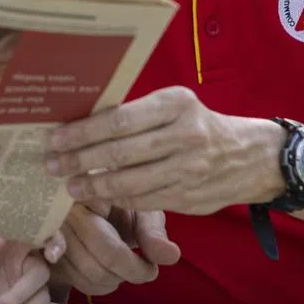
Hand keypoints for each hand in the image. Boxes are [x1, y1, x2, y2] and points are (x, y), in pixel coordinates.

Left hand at [0, 233, 51, 303]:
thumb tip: (3, 232)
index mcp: (5, 238)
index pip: (33, 225)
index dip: (47, 226)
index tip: (48, 233)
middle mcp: (20, 254)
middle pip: (47, 249)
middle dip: (54, 251)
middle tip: (52, 257)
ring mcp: (24, 277)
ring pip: (41, 283)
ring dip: (20, 300)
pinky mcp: (25, 299)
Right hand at [43, 203, 179, 295]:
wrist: (92, 200)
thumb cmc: (121, 204)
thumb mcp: (142, 212)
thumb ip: (154, 233)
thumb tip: (170, 256)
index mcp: (86, 195)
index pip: (110, 248)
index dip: (135, 267)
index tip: (151, 269)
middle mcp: (60, 212)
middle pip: (94, 265)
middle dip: (125, 275)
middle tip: (144, 271)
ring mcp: (47, 231)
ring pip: (82, 276)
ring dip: (110, 281)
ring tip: (124, 267)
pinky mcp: (42, 249)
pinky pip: (70, 279)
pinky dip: (93, 284)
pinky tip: (105, 272)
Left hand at [45, 86, 285, 213]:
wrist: (251, 156)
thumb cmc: (198, 124)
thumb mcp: (174, 106)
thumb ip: (137, 113)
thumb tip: (82, 121)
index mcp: (176, 103)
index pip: (119, 119)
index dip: (83, 132)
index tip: (55, 138)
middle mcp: (184, 135)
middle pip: (119, 152)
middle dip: (79, 160)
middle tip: (52, 164)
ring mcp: (188, 169)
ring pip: (129, 181)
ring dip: (93, 186)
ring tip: (70, 185)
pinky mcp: (189, 197)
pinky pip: (143, 200)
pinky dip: (116, 199)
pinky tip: (97, 197)